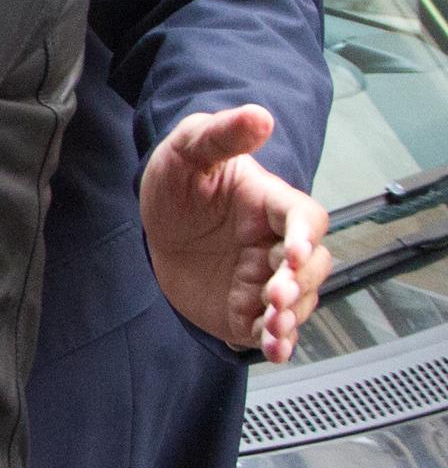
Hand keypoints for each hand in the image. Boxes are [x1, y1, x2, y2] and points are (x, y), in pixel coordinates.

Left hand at [140, 105, 331, 363]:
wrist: (154, 221)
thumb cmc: (179, 178)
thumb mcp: (188, 148)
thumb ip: (222, 134)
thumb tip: (259, 116)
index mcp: (270, 203)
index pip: (305, 217)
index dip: (305, 236)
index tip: (291, 253)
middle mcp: (274, 243)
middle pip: (312, 266)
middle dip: (299, 283)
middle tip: (273, 295)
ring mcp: (263, 278)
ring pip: (298, 301)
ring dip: (291, 316)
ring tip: (274, 328)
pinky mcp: (245, 309)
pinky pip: (270, 329)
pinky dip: (277, 342)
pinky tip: (273, 351)